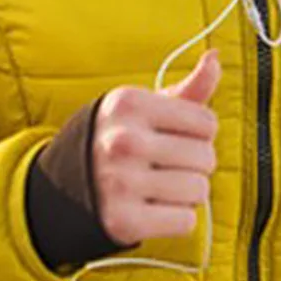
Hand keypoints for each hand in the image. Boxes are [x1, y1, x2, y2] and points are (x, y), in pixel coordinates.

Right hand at [90, 51, 220, 245]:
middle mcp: (122, 141)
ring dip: (186, 194)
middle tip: (164, 166)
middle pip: (206, 158)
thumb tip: (215, 58)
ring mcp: (120, 182)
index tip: (173, 138)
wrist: (64, 187)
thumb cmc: (118, 140)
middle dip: (193, 165)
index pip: (207, 122)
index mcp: (129, 104)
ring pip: (199, 191)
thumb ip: (187, 88)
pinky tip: (153, 209)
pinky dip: (176, 220)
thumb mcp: (144, 109)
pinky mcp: (123, 221)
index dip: (197, 134)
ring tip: (159, 187)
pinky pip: (186, 222)